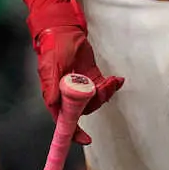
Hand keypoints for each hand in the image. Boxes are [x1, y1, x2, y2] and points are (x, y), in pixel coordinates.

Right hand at [28, 0, 122, 143]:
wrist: (65, 29)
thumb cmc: (54, 48)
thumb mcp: (51, 68)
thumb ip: (52, 87)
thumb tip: (54, 105)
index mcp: (56, 95)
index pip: (63, 119)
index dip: (72, 132)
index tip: (85, 139)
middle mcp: (69, 94)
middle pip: (84, 110)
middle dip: (96, 101)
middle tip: (101, 87)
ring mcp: (81, 86)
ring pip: (96, 100)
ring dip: (106, 92)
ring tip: (110, 80)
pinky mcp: (92, 77)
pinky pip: (104, 88)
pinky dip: (112, 85)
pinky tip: (117, 79)